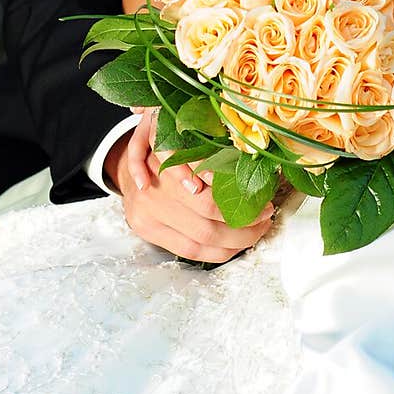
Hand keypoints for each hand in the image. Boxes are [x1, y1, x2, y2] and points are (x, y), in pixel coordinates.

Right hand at [104, 110, 273, 262]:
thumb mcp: (188, 142)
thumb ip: (213, 158)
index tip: (264, 203)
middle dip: (243, 228)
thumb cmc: (167, 149)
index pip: (209, 200)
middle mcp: (153, 195)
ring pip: (198, 244)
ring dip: (234, 243)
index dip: (241, 207)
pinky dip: (215, 251)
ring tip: (255, 232)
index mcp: (166, 167)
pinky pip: (186, 251)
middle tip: (265, 218)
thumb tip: (253, 174)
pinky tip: (233, 244)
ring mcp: (146, 216)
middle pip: (206, 226)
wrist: (128, 162)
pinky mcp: (145, 231)